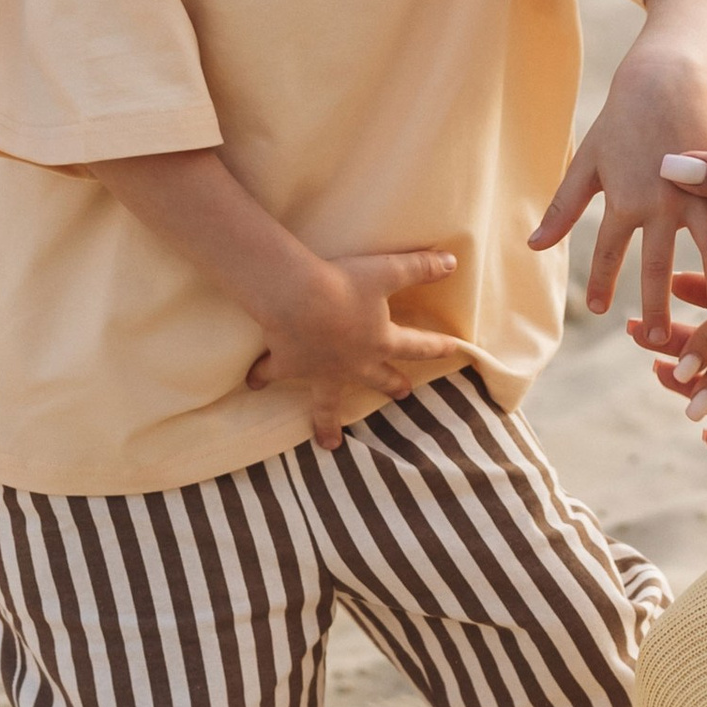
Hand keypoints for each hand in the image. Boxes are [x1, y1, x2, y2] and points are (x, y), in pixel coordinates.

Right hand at [246, 247, 466, 450]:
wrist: (297, 298)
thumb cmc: (344, 283)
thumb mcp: (387, 271)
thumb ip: (420, 268)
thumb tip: (452, 262)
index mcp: (381, 341)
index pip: (418, 346)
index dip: (437, 346)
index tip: (454, 350)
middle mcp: (353, 364)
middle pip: (378, 378)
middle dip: (391, 384)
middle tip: (403, 393)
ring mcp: (319, 370)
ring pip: (327, 402)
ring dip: (327, 422)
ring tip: (331, 443)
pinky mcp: (288, 365)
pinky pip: (273, 374)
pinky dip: (262, 377)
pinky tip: (253, 383)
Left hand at [530, 41, 706, 340]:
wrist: (666, 80)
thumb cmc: (620, 121)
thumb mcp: (587, 163)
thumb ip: (564, 209)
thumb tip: (533, 248)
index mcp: (622, 200)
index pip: (609, 254)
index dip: (603, 284)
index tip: (600, 311)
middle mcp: (660, 203)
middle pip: (657, 265)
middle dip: (655, 306)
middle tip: (656, 341)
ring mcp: (696, 194)